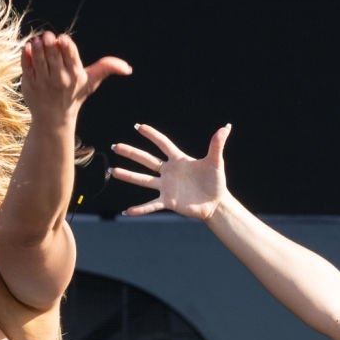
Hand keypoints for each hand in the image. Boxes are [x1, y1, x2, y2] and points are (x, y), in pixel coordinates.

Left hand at [18, 31, 130, 119]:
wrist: (54, 118)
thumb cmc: (74, 95)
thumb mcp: (91, 82)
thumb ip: (107, 68)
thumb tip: (128, 68)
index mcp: (75, 74)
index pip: (71, 56)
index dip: (66, 46)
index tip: (62, 38)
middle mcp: (60, 78)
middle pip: (54, 56)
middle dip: (50, 43)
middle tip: (48, 36)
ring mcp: (43, 81)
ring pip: (39, 60)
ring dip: (37, 47)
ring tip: (37, 40)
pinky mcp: (29, 84)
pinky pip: (27, 67)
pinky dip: (26, 56)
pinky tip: (27, 47)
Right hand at [110, 122, 231, 221]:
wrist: (216, 203)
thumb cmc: (216, 181)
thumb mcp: (216, 162)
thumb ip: (217, 145)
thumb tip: (225, 128)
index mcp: (179, 160)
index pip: (163, 144)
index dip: (152, 135)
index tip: (138, 126)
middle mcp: (169, 172)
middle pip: (146, 160)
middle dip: (131, 153)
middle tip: (116, 146)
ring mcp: (166, 187)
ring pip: (143, 180)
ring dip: (128, 176)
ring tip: (113, 171)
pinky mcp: (168, 201)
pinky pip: (151, 205)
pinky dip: (140, 209)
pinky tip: (127, 212)